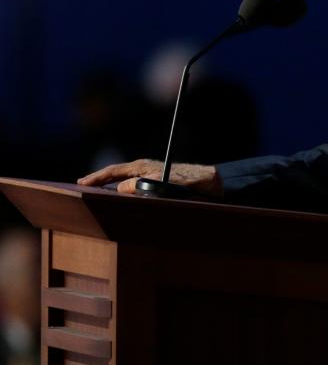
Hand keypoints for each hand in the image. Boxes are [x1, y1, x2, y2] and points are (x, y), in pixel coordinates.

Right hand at [78, 159, 222, 195]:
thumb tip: (119, 189)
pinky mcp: (156, 182)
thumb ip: (140, 186)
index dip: (96, 177)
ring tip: (96, 192)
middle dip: (98, 180)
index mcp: (141, 166)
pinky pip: (134, 186)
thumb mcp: (161, 183)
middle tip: (81, 185)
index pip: (113, 171)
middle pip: (115, 174)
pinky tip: (120, 198)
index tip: (81, 182)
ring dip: (110, 186)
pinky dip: (123, 191)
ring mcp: (149, 174)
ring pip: (124, 180)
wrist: (208, 181)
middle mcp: (143, 168)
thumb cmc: (186, 181)